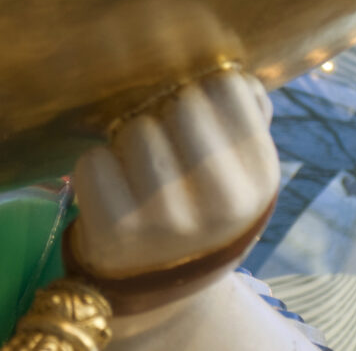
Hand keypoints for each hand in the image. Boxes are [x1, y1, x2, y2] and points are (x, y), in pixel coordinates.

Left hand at [71, 71, 278, 297]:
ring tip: (137, 172)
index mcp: (261, 176)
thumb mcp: (239, 165)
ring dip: (127, 141)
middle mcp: (223, 202)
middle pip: (179, 103)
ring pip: (136, 129)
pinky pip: (94, 161)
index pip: (225, 86)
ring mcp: (168, 220)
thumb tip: (233, 71)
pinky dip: (96, 168)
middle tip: (162, 146)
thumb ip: (246, 109)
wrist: (161, 285)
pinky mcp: (116, 231)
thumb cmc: (199, 199)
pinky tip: (113, 193)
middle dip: (162, 114)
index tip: (193, 117)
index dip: (201, 91)